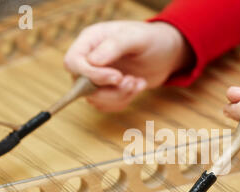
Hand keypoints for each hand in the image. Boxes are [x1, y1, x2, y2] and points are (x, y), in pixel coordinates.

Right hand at [64, 21, 191, 110]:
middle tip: (131, 81)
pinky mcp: (106, 90)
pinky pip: (105, 105)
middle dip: (110, 90)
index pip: (73, 63)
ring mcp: (96, 76)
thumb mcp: (137, 38)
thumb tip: (92, 61)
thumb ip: (115, 45)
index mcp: (90, 40)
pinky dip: (124, 101)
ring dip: (119, 97)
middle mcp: (88, 59)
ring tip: (137, 82)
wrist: (166, 53)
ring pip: (94, 99)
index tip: (118, 77)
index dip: (92, 75)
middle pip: (81, 85)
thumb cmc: (152, 40)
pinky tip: (138, 86)